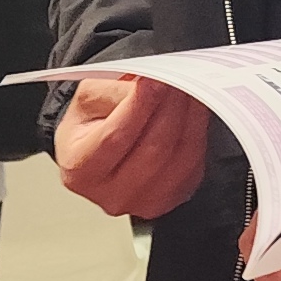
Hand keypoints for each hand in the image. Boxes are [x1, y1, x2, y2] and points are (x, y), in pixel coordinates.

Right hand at [54, 74, 212, 220]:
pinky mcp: (172, 199)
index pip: (115, 137)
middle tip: (179, 78)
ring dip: (191, 118)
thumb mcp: (88, 99)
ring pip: (180, 157)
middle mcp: (111, 195)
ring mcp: (144, 203)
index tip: (155, 80)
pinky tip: (194, 112)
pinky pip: (194, 164)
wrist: (95, 150)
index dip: (139, 106)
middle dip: (171, 107)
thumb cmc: (89, 126)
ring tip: (190, 88)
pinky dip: (198, 134)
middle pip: (154, 149)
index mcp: (81, 170)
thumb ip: (117, 91)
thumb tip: (152, 83)